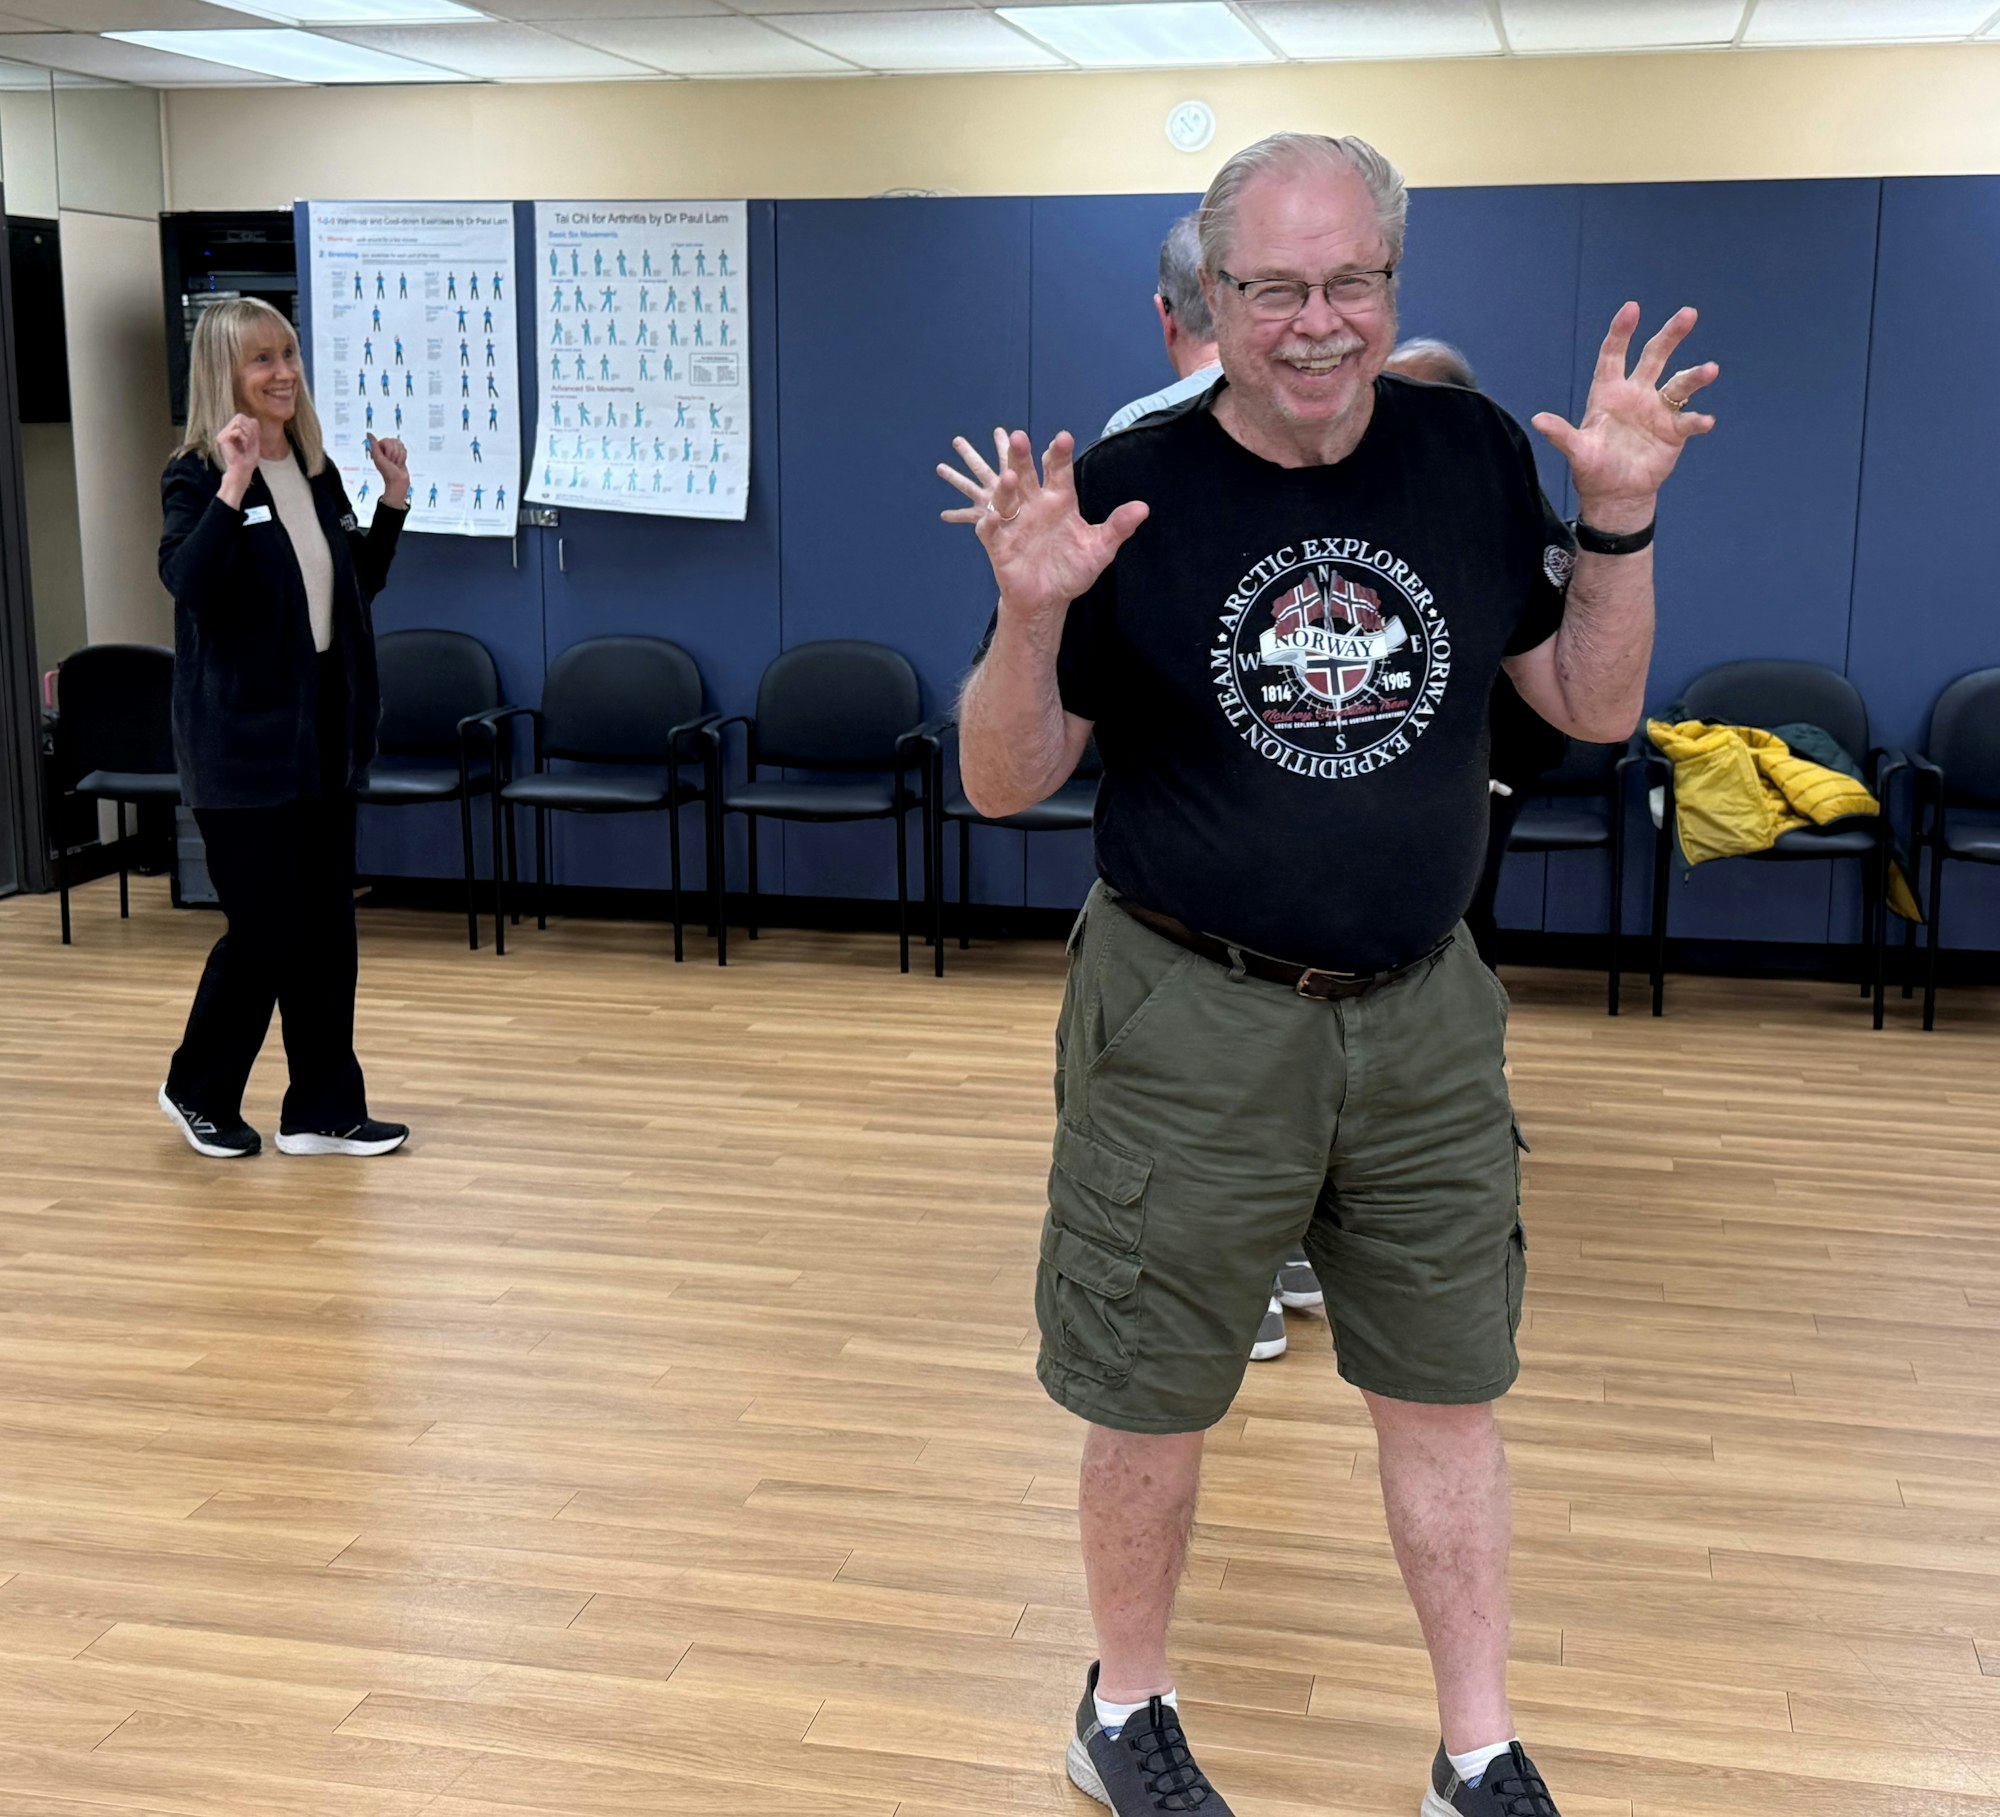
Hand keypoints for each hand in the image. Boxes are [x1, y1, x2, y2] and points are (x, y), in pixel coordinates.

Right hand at [217, 413, 259, 480]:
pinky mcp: (222, 438)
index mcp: (232, 431)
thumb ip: (254, 430)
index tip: (253, 439)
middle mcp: (225, 431)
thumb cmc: (248, 459)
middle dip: (250, 428)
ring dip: (248, 434)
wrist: (242, 470)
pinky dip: (244, 438)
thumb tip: (253, 419)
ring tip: (246, 444)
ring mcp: (222, 434)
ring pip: (239, 421)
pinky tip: (243, 447)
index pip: (241, 417)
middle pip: (240, 416)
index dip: (251, 425)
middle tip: (250, 442)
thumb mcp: (254, 442)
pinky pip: (237, 431)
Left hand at [367, 434, 410, 504]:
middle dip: (395, 454)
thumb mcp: (378, 457)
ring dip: (399, 457)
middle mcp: (385, 449)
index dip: (389, 450)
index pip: (388, 440)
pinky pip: (405, 450)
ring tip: (395, 464)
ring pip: (401, 446)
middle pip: (395, 442)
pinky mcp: (400, 454)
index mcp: (378, 448)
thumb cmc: (387, 472)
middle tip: (391, 462)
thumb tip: (368, 433)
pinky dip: (403, 458)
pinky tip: (399, 463)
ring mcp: (393, 451)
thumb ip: (373, 444)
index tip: (386, 458)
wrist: (397, 481)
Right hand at [937, 427, 1146, 620]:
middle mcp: (1035, 505)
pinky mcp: (999, 542)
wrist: (1049, 599)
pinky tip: (992, 517)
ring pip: (1006, 498)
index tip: (1063, 438)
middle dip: (1022, 456)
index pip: (1059, 471)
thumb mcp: (1099, 548)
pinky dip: (989, 522)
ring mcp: (1014, 522)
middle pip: (1026, 474)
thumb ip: (1118, 527)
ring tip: (1009, 477)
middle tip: (1019, 437)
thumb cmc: (1072, 569)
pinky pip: (990, 529)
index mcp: (1060, 500)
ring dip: (1005, 487)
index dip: (1059, 454)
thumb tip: (1143, 508)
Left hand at [1532, 304, 1717, 530]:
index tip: (1631, 308)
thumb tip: (1537, 420)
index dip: (1621, 332)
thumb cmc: (1594, 468)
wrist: (1617, 494)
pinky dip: (1698, 420)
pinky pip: (1689, 421)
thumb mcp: (1577, 452)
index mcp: (1609, 393)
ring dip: (1695, 376)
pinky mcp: (1674, 431)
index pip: (1614, 355)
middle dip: (1671, 335)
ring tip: (1710, 370)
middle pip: (1655, 356)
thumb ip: (1561, 435)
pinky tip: (1705, 421)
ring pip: (1679, 385)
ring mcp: (1658, 410)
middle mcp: (1636, 394)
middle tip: (1689, 313)